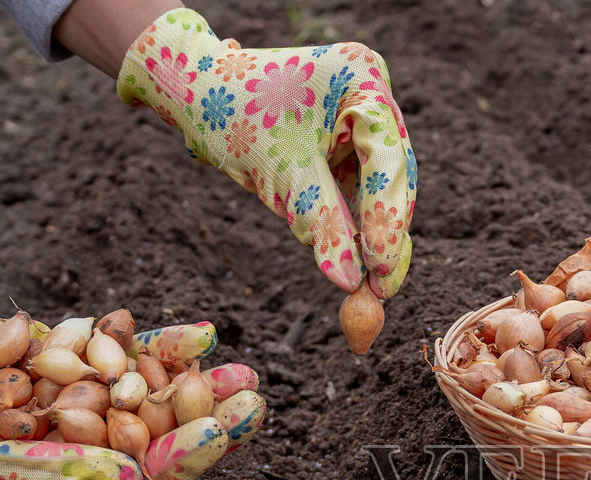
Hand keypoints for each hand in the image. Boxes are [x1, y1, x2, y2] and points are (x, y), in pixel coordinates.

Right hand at [0, 263, 266, 479]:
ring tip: (248, 372)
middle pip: (159, 442)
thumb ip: (49, 473)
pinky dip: (161, 346)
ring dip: (201, 385)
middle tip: (258, 403)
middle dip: (210, 423)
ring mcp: (81, 406)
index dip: (182, 459)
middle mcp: (81, 454)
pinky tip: (201, 333)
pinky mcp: (76, 363)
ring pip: (154, 398)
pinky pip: (128, 357)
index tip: (223, 435)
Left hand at [116, 8, 414, 299]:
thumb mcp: (279, 170)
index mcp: (362, 80)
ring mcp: (363, 122)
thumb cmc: (232, 111)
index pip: (388, 159)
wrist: (196, 91)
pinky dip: (355, 227)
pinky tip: (354, 263)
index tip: (381, 268)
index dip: (388, 217)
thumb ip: (321, 221)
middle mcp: (371, 97)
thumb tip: (351, 280)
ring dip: (374, 236)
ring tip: (370, 287)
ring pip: (381, 190)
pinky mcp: (349, 146)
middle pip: (394, 176)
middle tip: (382, 289)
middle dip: (387, 233)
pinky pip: (360, 193)